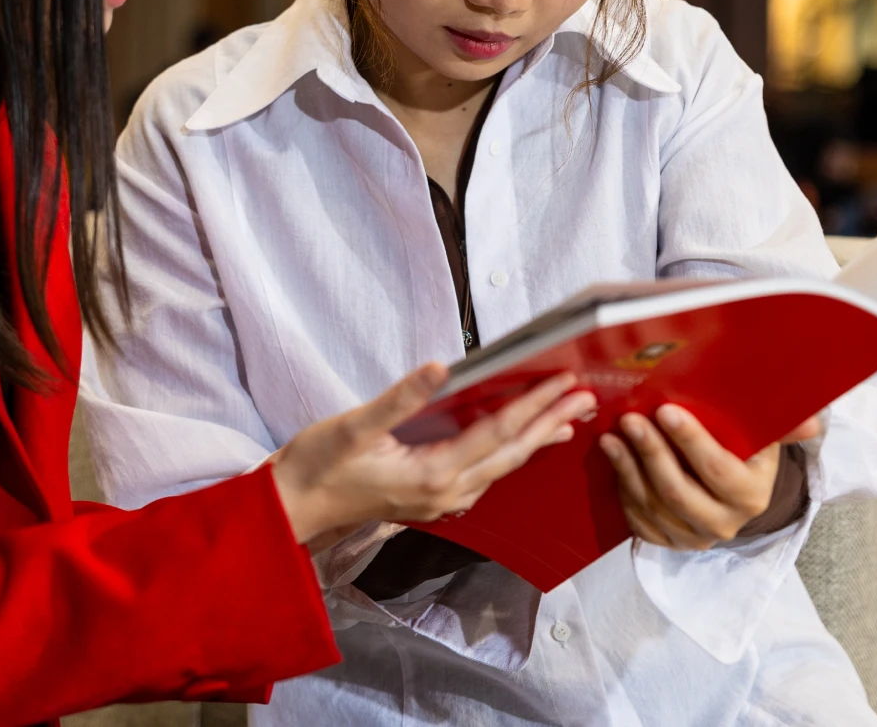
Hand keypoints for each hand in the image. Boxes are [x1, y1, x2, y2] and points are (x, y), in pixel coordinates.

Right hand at [270, 367, 595, 546]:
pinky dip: (507, 453)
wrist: (291, 508)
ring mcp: (439, 500)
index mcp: (433, 473)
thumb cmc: (317, 466)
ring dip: (534, 440)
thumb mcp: (354, 426)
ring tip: (565, 420)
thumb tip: (440, 368)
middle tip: (585, 397)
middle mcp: (446, 492)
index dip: (535, 404)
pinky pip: (483, 474)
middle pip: (511, 453)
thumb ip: (399, 399)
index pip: (498, 432)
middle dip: (550, 423)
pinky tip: (513, 444)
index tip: (565, 382)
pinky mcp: (430, 499)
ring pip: (500, 467)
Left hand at [599, 407, 822, 550]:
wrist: (731, 495)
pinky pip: (640, 521)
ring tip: (613, 435)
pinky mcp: (668, 543)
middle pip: (678, 491)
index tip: (666, 411)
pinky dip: (623, 489)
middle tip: (631, 419)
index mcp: (751, 496)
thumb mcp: (764, 438)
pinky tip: (613, 460)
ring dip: (628, 468)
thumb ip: (783, 426)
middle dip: (651, 453)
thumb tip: (812, 422)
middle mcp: (724, 524)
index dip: (691, 441)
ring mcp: (694, 538)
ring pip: (654, 506)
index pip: (717, 470)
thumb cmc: (745, 453)